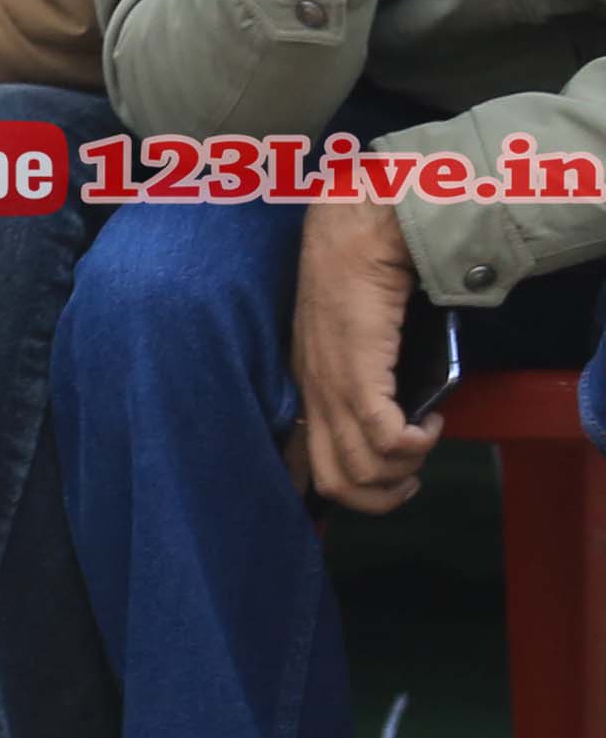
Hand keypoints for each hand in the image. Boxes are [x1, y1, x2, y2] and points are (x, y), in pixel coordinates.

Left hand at [290, 190, 436, 512]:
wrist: (354, 239)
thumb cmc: (358, 280)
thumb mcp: (354, 342)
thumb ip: (367, 377)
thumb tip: (400, 409)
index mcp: (309, 390)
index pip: (308, 464)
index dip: (352, 489)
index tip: (389, 477)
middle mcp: (313, 396)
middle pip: (335, 483)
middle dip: (381, 498)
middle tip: (412, 476)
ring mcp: (331, 387)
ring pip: (361, 469)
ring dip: (403, 471)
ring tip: (423, 442)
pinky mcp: (357, 373)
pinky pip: (384, 437)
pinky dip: (414, 445)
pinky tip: (429, 425)